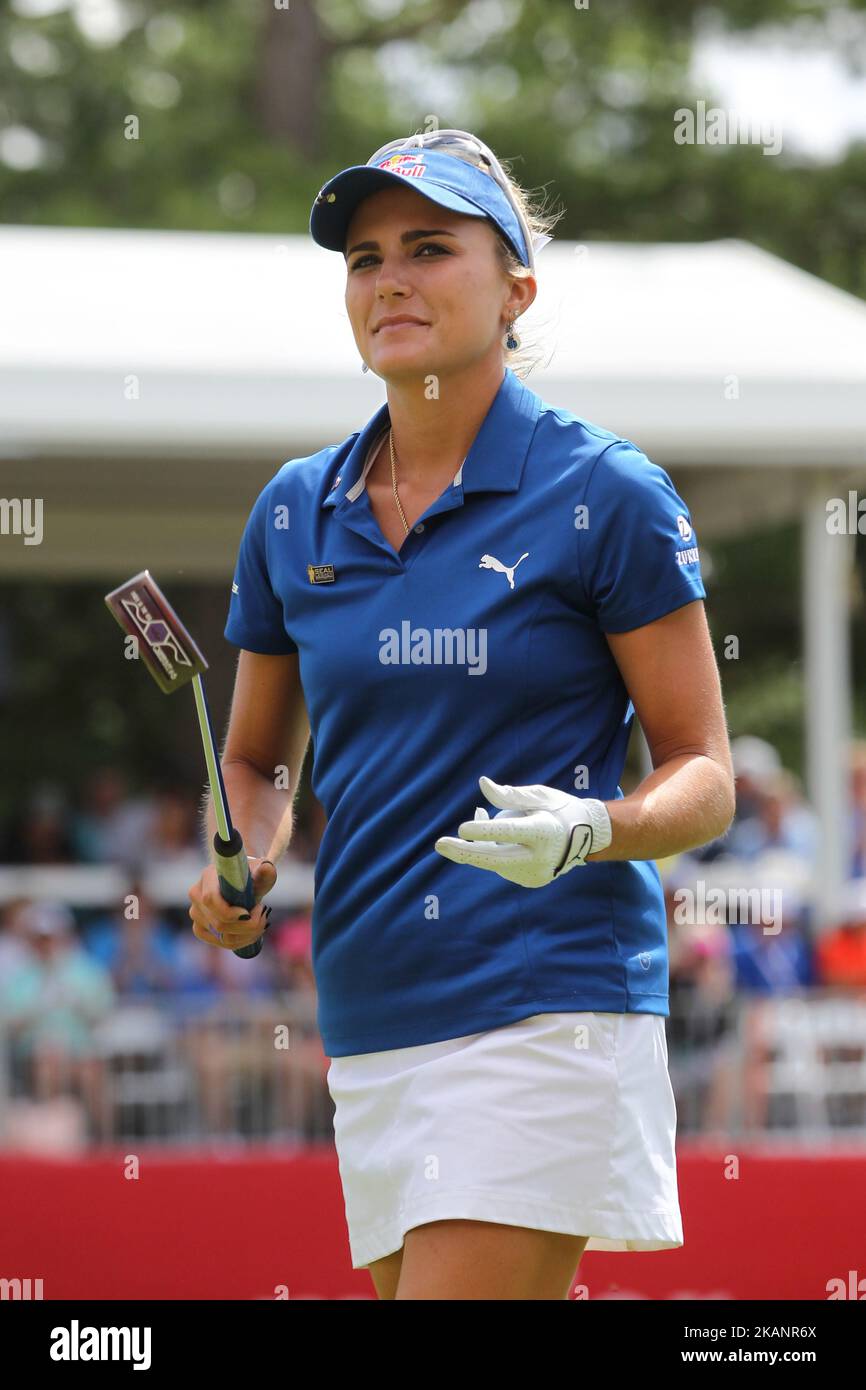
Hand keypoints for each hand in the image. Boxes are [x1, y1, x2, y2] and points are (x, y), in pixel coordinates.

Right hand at [188, 856, 276, 949]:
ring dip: (247, 934)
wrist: (240, 884)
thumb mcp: (259, 871)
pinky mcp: (199, 928)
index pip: (210, 899)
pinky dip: (239, 941)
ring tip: (260, 922)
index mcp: (208, 876)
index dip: (230, 912)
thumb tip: (266, 869)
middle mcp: (196, 895)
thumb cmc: (249, 876)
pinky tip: (251, 932)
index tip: (249, 912)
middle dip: (247, 925)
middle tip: (263, 914)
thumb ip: (264, 872)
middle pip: (219, 923)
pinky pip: (219, 942)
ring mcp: (195, 913)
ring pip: (221, 936)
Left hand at [434, 776, 611, 887]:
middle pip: (495, 858)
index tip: (463, 828)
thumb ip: (509, 795)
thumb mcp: (539, 796)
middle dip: (465, 852)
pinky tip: (493, 838)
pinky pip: (501, 865)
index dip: (485, 830)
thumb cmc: (559, 809)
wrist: (588, 838)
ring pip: (494, 860)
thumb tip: (483, 784)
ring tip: (476, 824)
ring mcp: (534, 873)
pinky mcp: (529, 881)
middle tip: (439, 844)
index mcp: (544, 831)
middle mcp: (539, 857)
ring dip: (480, 843)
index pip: (510, 832)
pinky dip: (491, 851)